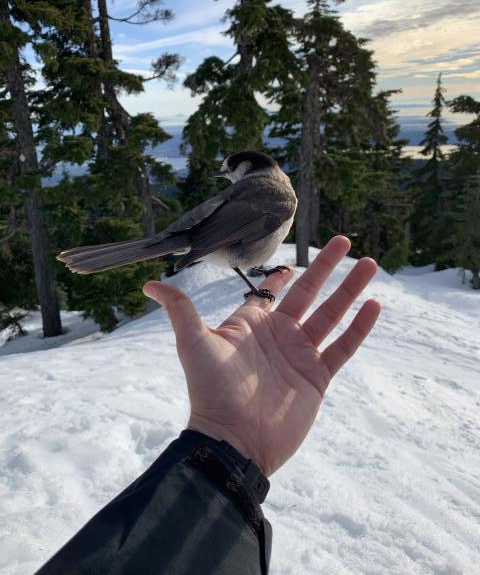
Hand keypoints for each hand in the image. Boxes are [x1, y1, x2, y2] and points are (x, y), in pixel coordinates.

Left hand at [143, 236, 380, 476]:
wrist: (233, 440)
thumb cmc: (211, 390)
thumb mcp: (193, 343)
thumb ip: (180, 310)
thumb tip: (148, 285)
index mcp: (253, 324)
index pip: (271, 293)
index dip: (282, 276)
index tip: (292, 261)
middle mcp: (279, 335)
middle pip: (309, 293)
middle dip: (326, 267)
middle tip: (343, 242)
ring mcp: (300, 355)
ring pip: (331, 314)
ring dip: (350, 290)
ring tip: (370, 264)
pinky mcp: (317, 377)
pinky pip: (343, 347)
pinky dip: (359, 328)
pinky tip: (374, 306)